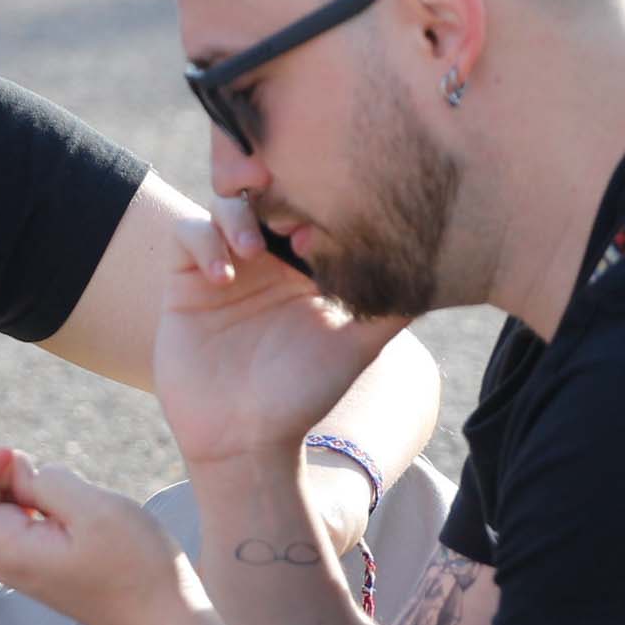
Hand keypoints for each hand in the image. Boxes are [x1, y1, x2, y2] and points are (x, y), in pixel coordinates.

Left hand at [0, 445, 208, 624]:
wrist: (167, 623)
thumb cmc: (138, 570)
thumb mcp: (96, 509)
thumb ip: (48, 481)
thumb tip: (23, 473)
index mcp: (7, 550)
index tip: (14, 458)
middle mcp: (4, 559)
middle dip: (4, 470)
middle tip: (56, 478)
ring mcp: (23, 562)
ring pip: (0, 504)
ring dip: (31, 484)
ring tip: (79, 500)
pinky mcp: (43, 561)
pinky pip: (25, 517)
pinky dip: (45, 500)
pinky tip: (82, 511)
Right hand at [152, 203, 405, 470]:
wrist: (244, 439)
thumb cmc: (303, 397)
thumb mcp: (357, 348)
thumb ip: (391, 310)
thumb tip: (439, 277)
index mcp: (305, 269)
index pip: (308, 210)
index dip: (314, 203)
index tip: (321, 229)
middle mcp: (266, 263)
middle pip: (264, 195)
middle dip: (271, 186)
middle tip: (281, 197)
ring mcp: (225, 268)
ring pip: (225, 206)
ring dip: (238, 216)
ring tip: (253, 250)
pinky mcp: (186, 283)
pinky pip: (188, 235)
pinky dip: (204, 242)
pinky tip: (223, 277)